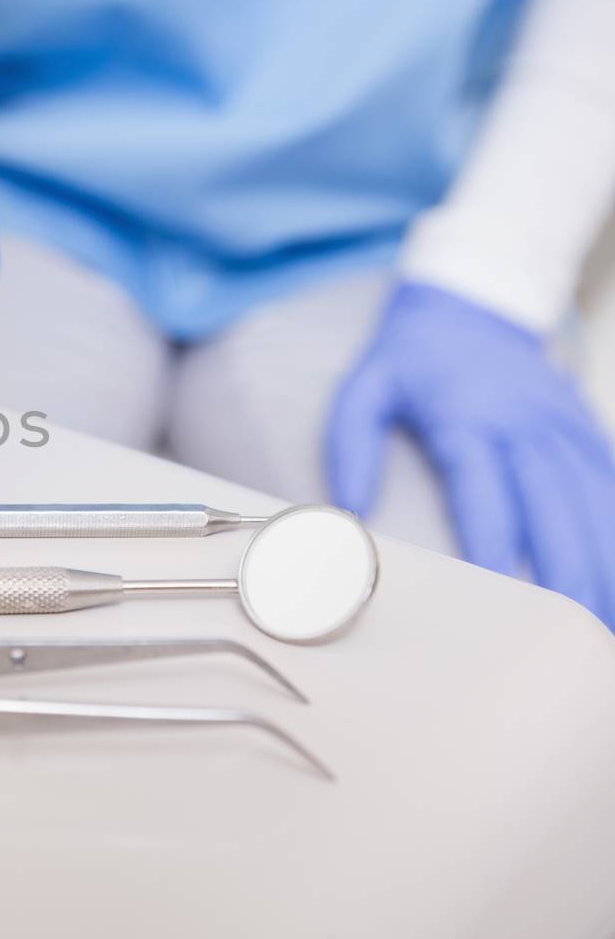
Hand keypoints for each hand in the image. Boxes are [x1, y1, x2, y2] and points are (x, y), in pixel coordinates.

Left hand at [329, 282, 614, 625]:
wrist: (470, 301)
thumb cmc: (408, 358)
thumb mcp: (363, 388)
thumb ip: (350, 446)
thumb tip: (349, 511)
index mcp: (467, 419)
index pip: (487, 495)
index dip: (497, 548)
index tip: (505, 598)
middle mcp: (525, 424)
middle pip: (558, 510)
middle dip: (571, 576)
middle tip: (576, 637)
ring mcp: (562, 425)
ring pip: (598, 503)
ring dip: (605, 564)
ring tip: (603, 627)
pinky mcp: (583, 426)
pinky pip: (612, 482)